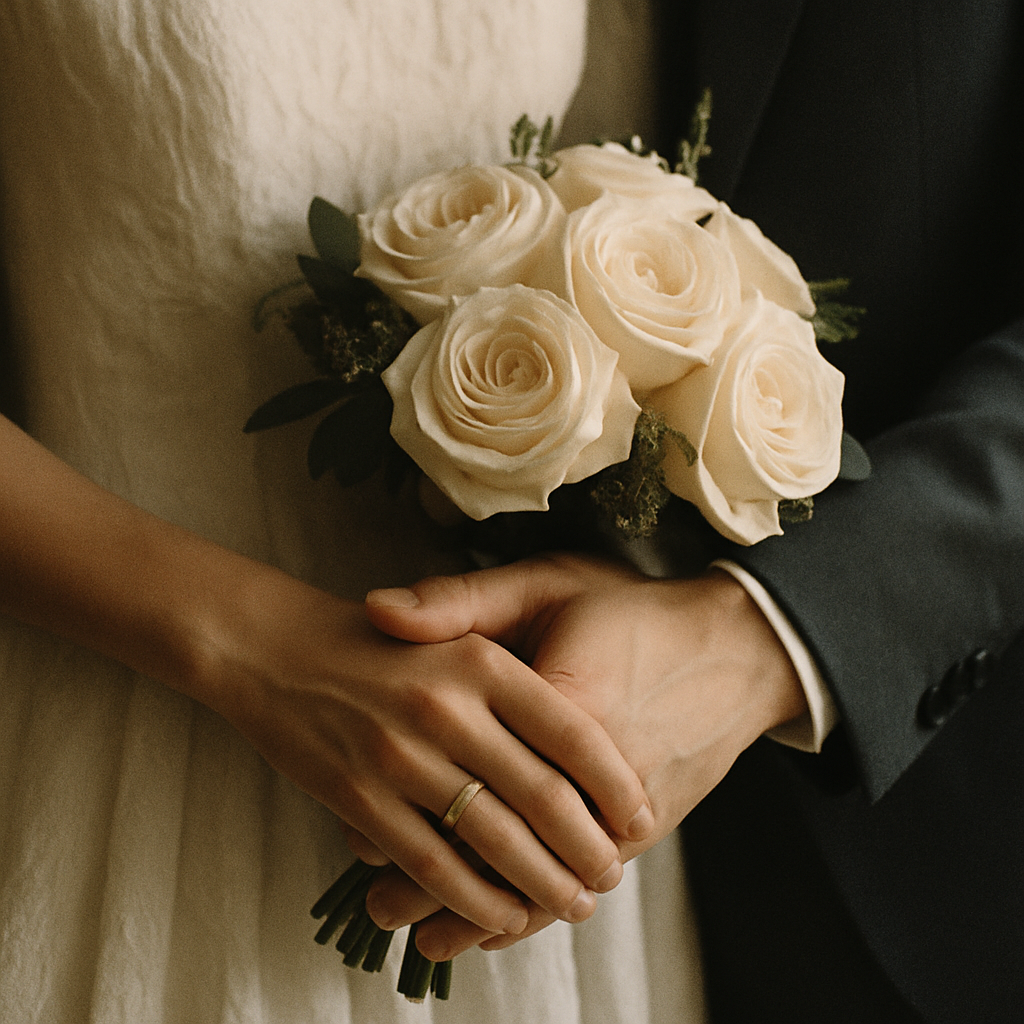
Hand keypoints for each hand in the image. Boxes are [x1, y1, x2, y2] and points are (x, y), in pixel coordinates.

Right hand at [196, 561, 654, 935]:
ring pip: (493, 841)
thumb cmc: (375, 636)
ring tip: (574, 903)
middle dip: (588, 847)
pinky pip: (432, 864)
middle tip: (611, 873)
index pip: (572, 732)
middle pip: (542, 795)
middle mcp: (446, 706)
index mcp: (480, 660)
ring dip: (543, 884)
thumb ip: (517, 664)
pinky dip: (474, 900)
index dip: (615, 783)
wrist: (273, 646)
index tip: (640, 817)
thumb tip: (585, 720)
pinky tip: (504, 916)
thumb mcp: (455, 618)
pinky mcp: (360, 800)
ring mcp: (400, 756)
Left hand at [360, 552, 807, 958]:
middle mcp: (592, 772)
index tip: (359, 835)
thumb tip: (377, 610)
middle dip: (436, 882)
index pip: (475, 772)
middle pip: (503, 840)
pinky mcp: (644, 829)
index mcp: (559, 701)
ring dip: (480, 911)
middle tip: (375, 905)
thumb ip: (461, 600)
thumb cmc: (628, 610)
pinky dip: (535, 909)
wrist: (735, 650)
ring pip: (541, 876)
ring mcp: (623, 810)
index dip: (415, 810)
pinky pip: (580, 879)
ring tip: (420, 935)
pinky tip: (497, 928)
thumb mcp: (545, 583)